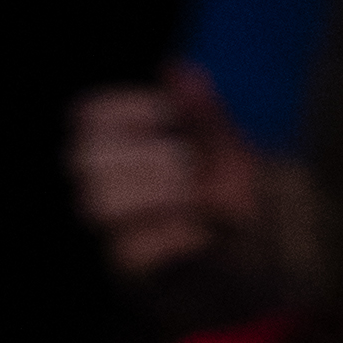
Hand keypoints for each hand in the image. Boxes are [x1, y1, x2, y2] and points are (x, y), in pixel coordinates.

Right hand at [66, 66, 266, 283]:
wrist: (258, 267)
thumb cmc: (237, 202)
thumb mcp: (230, 149)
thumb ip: (203, 112)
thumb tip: (174, 69)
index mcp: (127, 151)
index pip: (87, 117)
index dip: (124, 111)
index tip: (166, 117)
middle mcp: (108, 190)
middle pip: (84, 158)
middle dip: (141, 154)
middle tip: (183, 165)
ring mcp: (113, 234)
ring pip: (98, 201)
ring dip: (152, 189)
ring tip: (190, 196)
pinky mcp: (128, 274)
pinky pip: (129, 248)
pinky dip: (169, 232)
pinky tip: (195, 231)